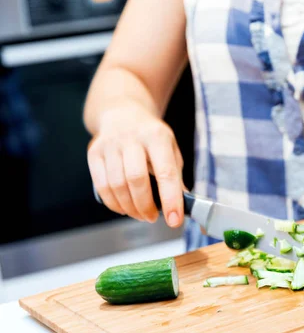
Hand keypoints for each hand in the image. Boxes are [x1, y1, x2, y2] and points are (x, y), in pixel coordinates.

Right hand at [87, 100, 183, 226]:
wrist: (123, 113)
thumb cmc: (151, 137)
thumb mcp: (170, 149)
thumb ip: (176, 175)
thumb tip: (180, 205)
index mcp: (157, 136)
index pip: (166, 172)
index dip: (170, 200)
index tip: (175, 220)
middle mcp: (132, 138)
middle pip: (136, 179)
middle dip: (146, 206)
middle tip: (153, 218)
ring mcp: (110, 144)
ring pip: (117, 185)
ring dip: (130, 207)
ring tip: (140, 214)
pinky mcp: (94, 152)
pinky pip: (101, 185)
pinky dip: (113, 203)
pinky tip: (124, 208)